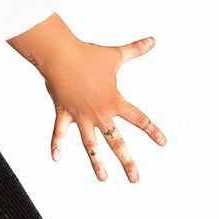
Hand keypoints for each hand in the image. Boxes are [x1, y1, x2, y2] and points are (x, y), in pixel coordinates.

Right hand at [9, 15, 164, 181]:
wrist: (61, 56)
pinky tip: (56, 158)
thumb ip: (135, 50)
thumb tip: (153, 40)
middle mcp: (100, 113)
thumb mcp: (115, 55)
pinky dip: (56, 144)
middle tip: (135, 178)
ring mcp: (81, 116)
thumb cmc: (88, 55)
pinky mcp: (64, 113)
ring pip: (91, 145)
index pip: (139, 119)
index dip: (153, 131)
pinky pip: (60, 132)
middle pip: (117, 142)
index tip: (163, 143)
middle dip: (127, 161)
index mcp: (114, 101)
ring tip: (103, 179)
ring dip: (97, 163)